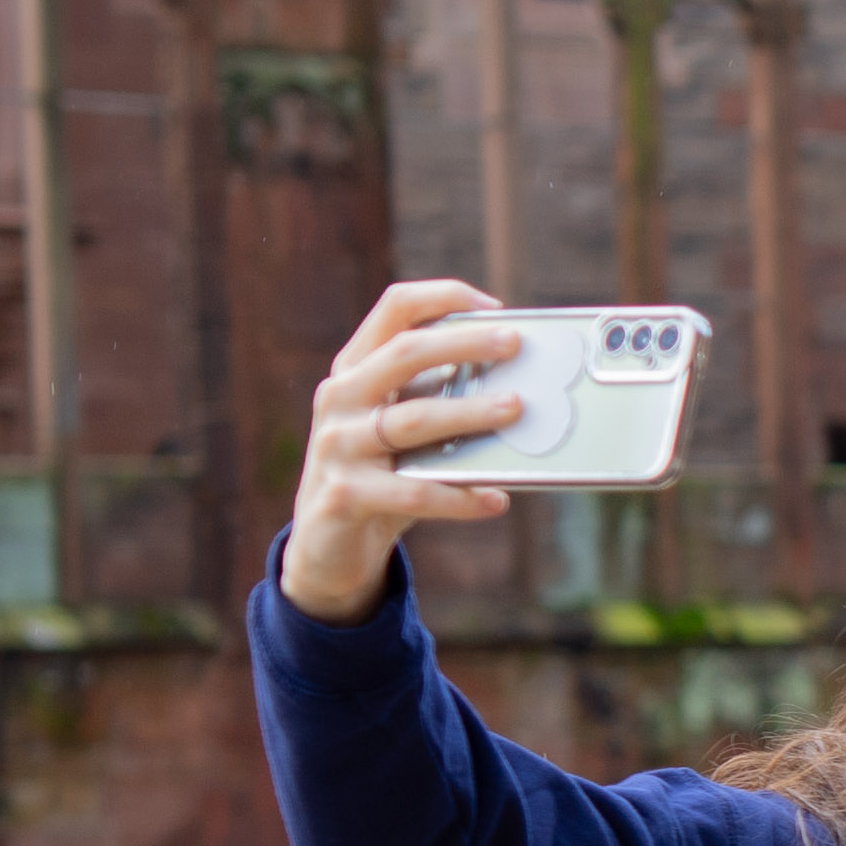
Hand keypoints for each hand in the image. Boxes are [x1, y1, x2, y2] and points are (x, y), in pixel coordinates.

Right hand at [279, 276, 523, 618]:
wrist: (326, 548)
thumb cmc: (382, 476)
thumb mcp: (404, 431)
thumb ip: (440, 404)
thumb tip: (520, 390)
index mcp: (355, 370)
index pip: (395, 309)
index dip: (444, 297)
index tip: (495, 308)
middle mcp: (341, 398)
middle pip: (404, 352)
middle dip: (463, 344)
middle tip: (514, 344)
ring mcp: (337, 446)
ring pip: (412, 420)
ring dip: (468, 412)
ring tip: (515, 409)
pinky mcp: (344, 496)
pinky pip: (412, 492)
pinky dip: (460, 498)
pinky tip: (495, 500)